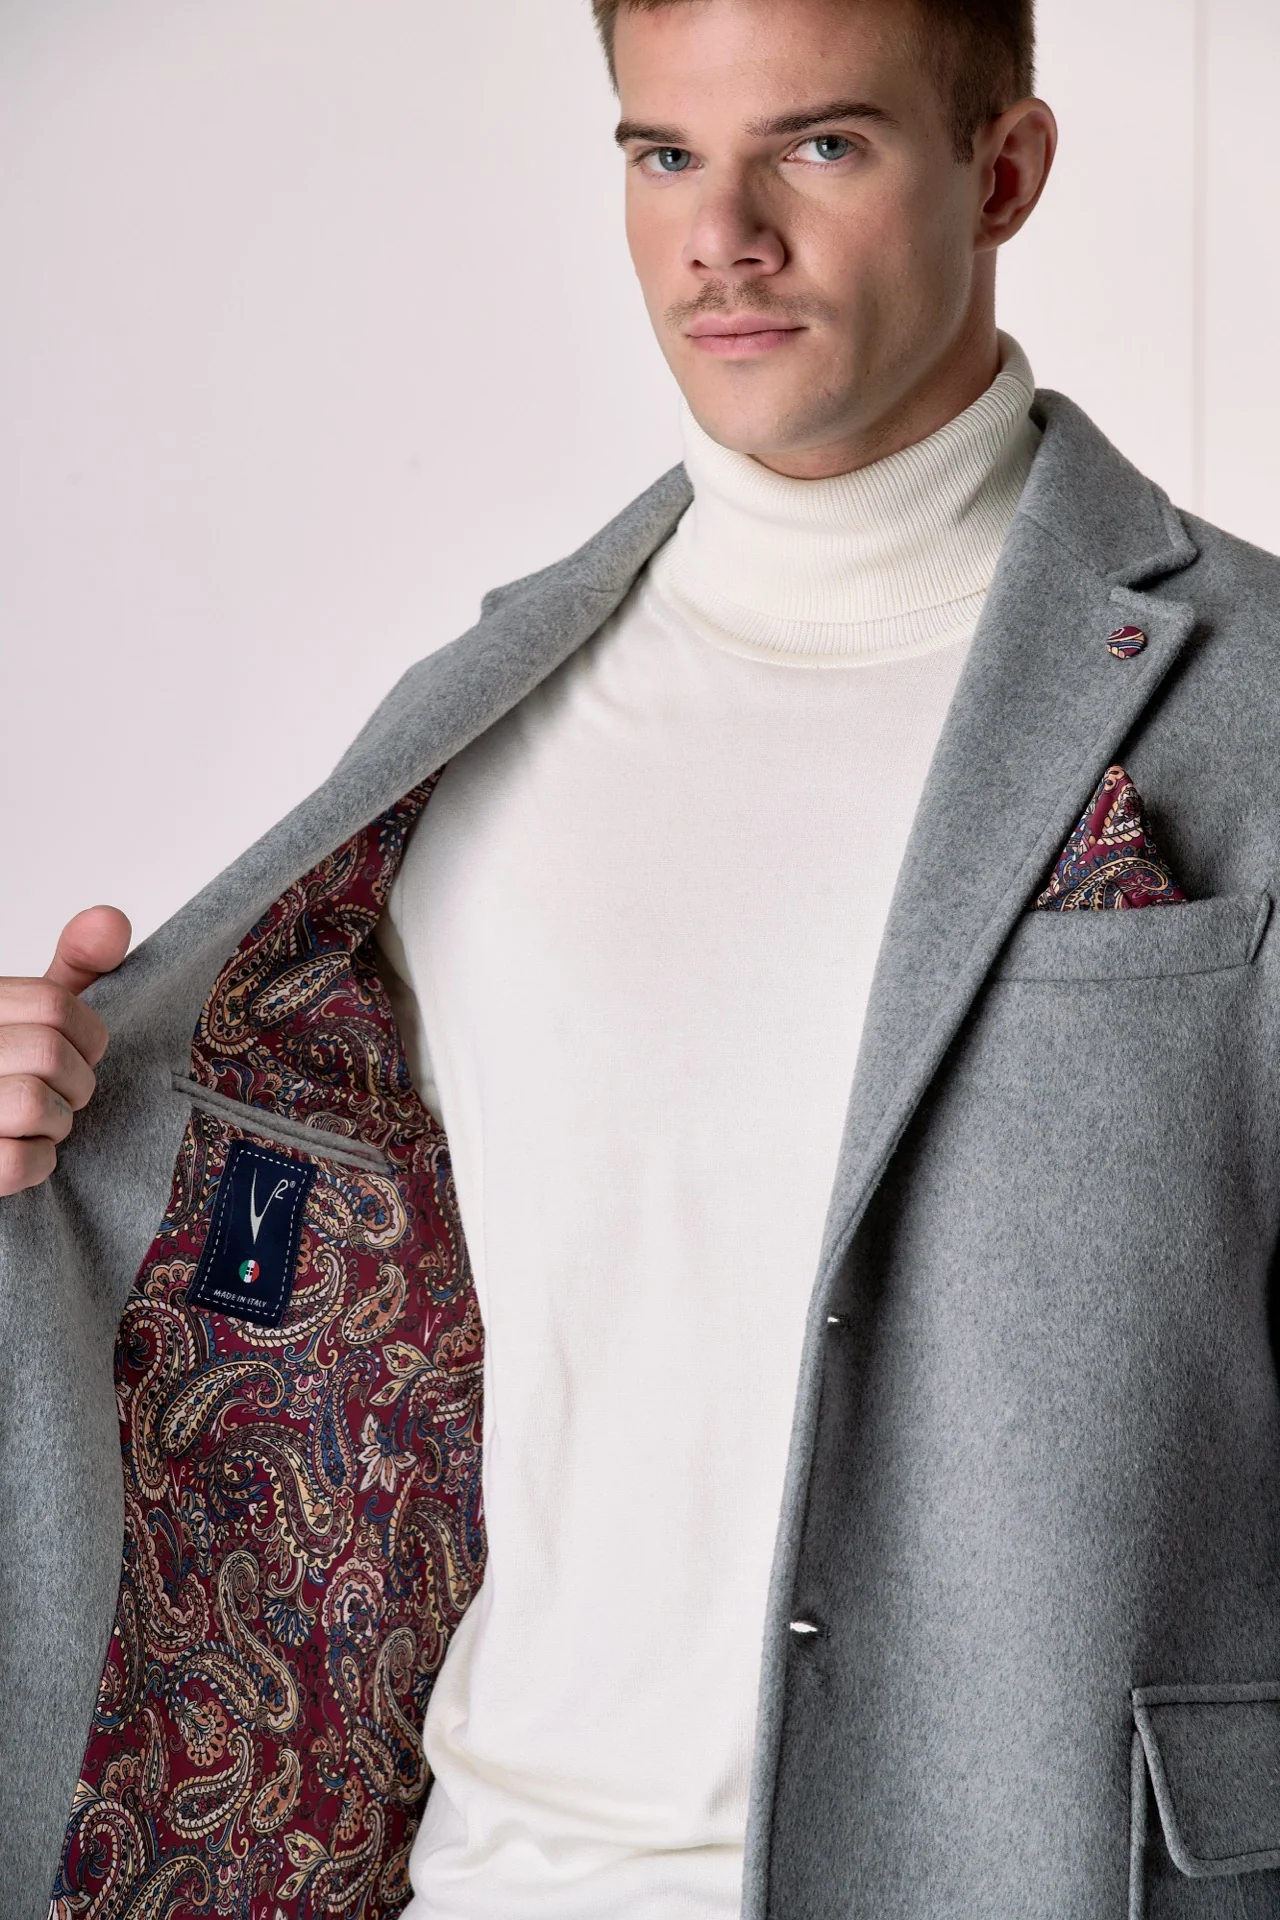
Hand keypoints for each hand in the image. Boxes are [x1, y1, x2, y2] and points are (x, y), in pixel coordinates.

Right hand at [0, 906, 131, 1196]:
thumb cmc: (6, 1069)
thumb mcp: (33, 1011)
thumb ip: (75, 968)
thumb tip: (112, 918)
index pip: (54, 1003)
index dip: (88, 1036)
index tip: (81, 1053)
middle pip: (49, 1052)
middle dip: (76, 1083)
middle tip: (63, 1094)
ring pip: (34, 1104)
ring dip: (57, 1124)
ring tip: (40, 1124)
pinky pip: (14, 1163)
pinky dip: (36, 1164)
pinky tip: (24, 1152)